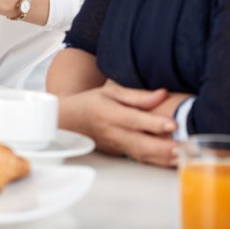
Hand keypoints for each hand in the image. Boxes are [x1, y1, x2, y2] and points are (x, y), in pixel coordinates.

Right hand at [60, 80, 178, 166]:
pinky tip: (173, 161)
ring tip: (184, 156)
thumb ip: (137, 95)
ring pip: (142, 155)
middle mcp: (113, 132)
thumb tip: (163, 94)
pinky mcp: (119, 154)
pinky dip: (158, 162)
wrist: (69, 121)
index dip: (153, 123)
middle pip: (140, 143)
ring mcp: (116, 146)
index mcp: (110, 113)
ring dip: (164, 158)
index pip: (133, 119)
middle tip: (185, 146)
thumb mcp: (110, 92)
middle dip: (164, 147)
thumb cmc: (91, 103)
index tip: (173, 124)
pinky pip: (140, 159)